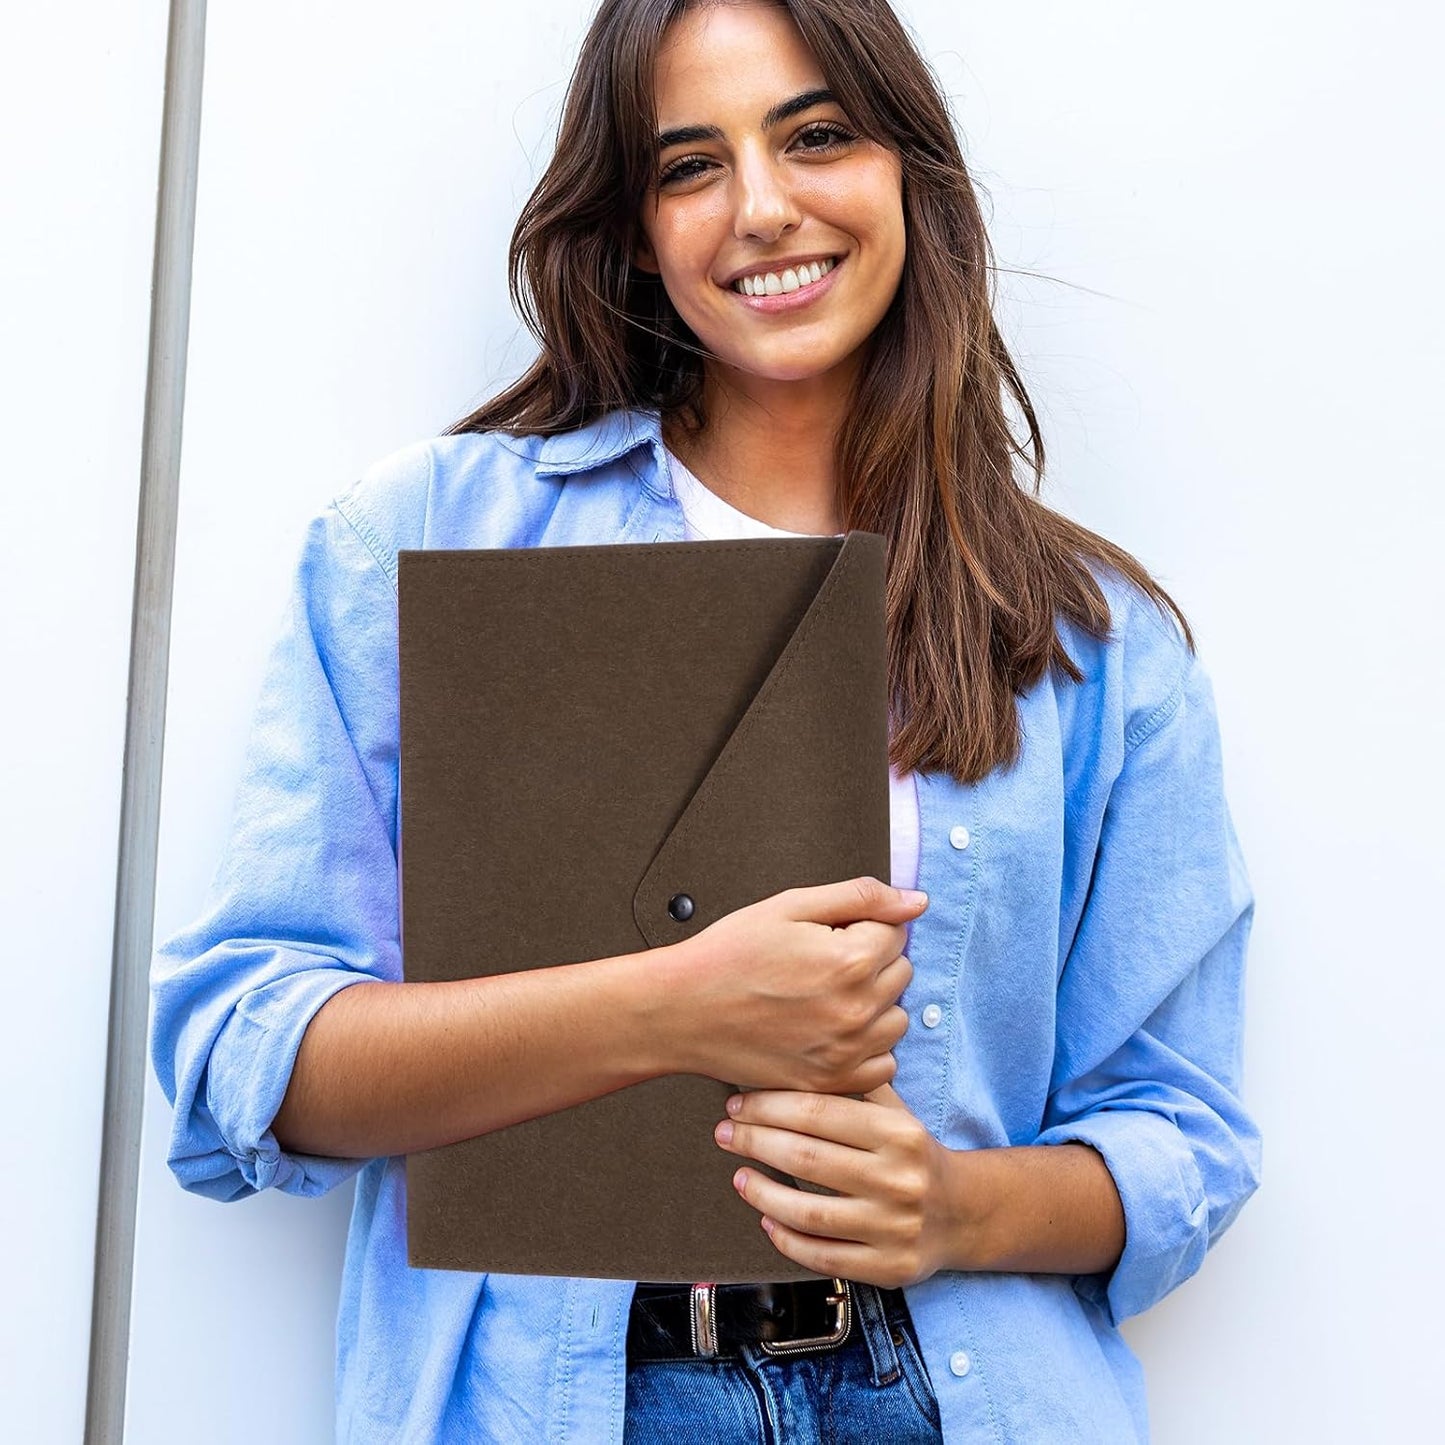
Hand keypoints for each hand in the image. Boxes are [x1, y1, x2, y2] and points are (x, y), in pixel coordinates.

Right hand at [665, 877, 926, 1094]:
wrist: (681, 1010)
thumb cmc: (729, 955)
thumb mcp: (791, 906)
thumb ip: (862, 898)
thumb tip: (917, 902)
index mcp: (849, 960)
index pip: (896, 932)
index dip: (862, 927)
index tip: (829, 935)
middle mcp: (856, 1011)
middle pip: (901, 973)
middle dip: (871, 961)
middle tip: (822, 963)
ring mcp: (846, 1052)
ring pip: (897, 1020)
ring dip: (874, 1005)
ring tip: (827, 997)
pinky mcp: (832, 1082)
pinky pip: (884, 1064)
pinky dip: (867, 1047)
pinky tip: (832, 1031)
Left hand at [713, 1082, 968, 1288]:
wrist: (964, 1213)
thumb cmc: (914, 1154)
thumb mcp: (897, 1111)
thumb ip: (855, 1086)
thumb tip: (791, 1058)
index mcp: (899, 1133)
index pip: (819, 1113)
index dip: (769, 1107)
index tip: (738, 1104)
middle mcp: (898, 1179)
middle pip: (808, 1158)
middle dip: (755, 1142)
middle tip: (724, 1133)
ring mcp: (894, 1227)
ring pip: (810, 1213)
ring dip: (763, 1193)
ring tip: (739, 1177)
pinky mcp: (889, 1267)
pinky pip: (824, 1256)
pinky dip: (787, 1240)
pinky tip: (766, 1219)